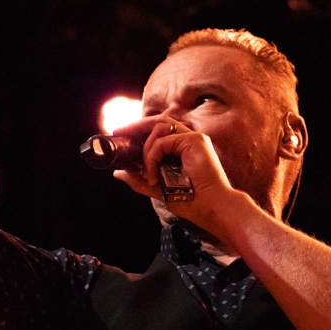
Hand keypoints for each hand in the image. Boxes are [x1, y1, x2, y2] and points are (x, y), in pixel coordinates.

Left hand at [112, 118, 243, 229]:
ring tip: (146, 174)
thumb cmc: (193, 202)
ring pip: (158, 128)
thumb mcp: (159, 189)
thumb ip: (140, 180)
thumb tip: (119, 172)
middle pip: (157, 121)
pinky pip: (162, 141)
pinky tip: (153, 175)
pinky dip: (152, 157)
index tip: (122, 138)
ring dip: (145, 150)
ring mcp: (193, 137)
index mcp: (184, 148)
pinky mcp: (194, 140)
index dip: (139, 131)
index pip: (159, 130)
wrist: (212, 208)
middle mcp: (189, 139)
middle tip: (118, 133)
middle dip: (134, 126)